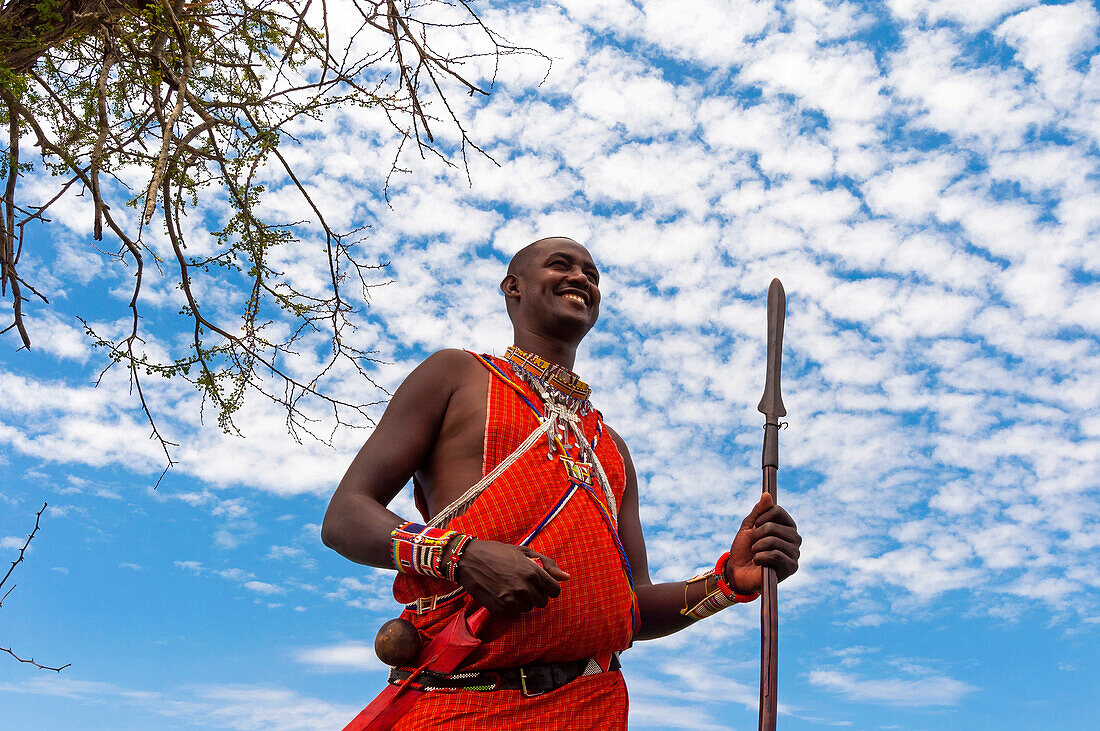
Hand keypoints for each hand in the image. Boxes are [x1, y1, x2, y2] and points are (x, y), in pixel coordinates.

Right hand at [453, 540, 570, 616]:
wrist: (469, 560)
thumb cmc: (497, 552)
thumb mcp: (524, 552)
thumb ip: (547, 564)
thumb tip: (567, 577)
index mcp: (533, 572)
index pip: (555, 591)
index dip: (549, 587)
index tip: (542, 584)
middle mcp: (525, 588)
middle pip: (543, 602)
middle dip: (537, 594)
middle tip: (524, 584)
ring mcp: (512, 600)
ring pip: (528, 609)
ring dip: (524, 601)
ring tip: (512, 587)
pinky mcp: (500, 609)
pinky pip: (515, 613)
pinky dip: (511, 606)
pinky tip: (503, 593)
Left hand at [726, 492, 800, 594]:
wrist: (738, 572)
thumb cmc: (744, 549)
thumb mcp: (748, 527)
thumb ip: (758, 511)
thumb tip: (767, 495)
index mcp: (786, 526)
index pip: (777, 511)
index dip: (761, 517)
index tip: (754, 526)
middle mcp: (794, 538)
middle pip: (773, 526)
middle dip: (756, 535)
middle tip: (753, 544)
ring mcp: (795, 553)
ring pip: (773, 541)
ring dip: (757, 547)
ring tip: (755, 554)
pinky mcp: (792, 567)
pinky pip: (775, 555)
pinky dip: (760, 558)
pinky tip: (758, 562)